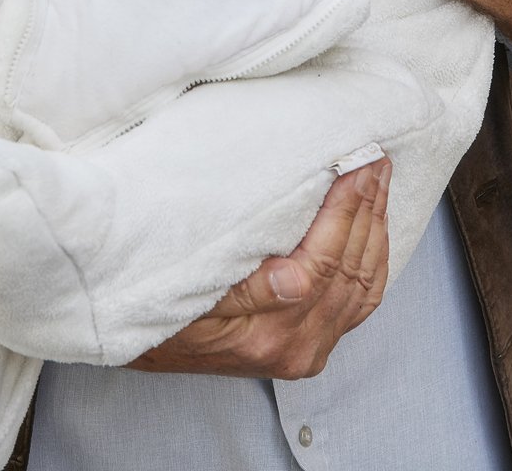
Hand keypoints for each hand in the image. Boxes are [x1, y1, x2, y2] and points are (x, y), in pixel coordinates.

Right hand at [128, 160, 389, 378]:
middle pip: (349, 271)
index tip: (355, 165)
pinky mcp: (309, 348)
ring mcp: (304, 352)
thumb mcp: (182, 285)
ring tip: (379, 179)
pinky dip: (373, 261)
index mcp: (264, 332)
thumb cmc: (153, 295)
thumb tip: (293, 280)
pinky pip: (359, 304)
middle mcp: (292, 348)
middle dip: (366, 209)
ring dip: (375, 228)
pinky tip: (376, 226)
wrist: (132, 329)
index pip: (323, 263)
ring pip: (362, 286)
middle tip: (375, 159)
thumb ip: (241, 287)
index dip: (345, 211)